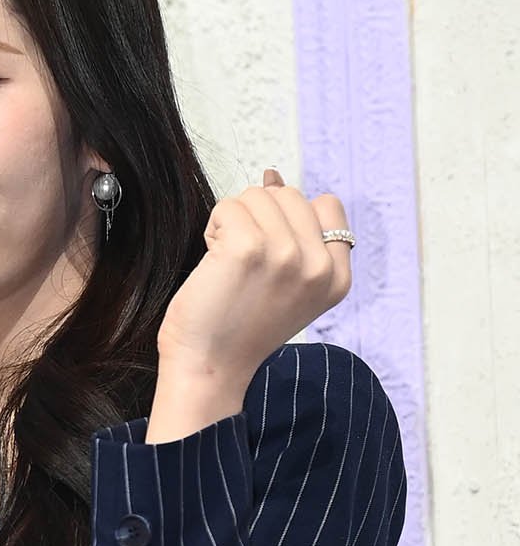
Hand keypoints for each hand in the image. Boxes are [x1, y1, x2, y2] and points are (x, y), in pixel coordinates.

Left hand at [156, 168, 353, 377]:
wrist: (208, 368)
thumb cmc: (237, 328)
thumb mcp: (288, 285)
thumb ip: (294, 235)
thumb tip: (272, 176)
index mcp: (337, 278)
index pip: (327, 205)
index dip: (290, 219)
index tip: (269, 258)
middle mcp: (319, 267)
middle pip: (288, 195)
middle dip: (258, 219)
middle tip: (244, 266)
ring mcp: (287, 255)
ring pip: (257, 196)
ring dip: (233, 223)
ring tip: (229, 266)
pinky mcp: (249, 248)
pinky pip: (228, 206)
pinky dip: (214, 229)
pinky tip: (214, 264)